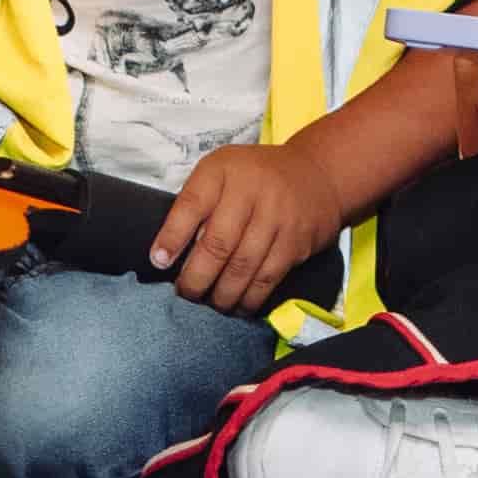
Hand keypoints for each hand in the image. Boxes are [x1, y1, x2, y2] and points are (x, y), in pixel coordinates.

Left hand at [154, 141, 342, 315]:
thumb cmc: (255, 177)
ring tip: (210, 305)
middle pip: (217, 244)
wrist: (318, 173)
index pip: (191, 204)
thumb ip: (195, 203)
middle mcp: (251, 191)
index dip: (172, 237)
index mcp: (223, 171)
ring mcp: (277, 217)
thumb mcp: (220, 172)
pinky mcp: (297, 242)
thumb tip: (167, 254)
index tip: (159, 262)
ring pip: (243, 267)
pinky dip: (250, 299)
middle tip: (185, 295)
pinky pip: (268, 278)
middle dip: (196, 278)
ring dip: (222, 295)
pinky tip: (238, 306)